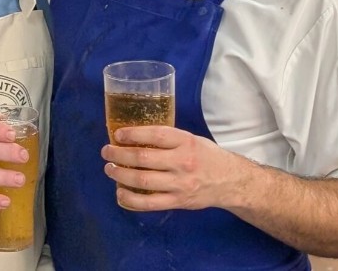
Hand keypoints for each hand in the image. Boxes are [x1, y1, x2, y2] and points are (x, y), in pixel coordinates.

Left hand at [101, 125, 245, 211]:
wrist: (231, 182)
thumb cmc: (206, 156)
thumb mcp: (191, 139)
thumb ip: (168, 139)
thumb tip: (133, 136)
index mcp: (186, 142)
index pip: (156, 136)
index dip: (133, 134)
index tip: (117, 134)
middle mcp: (183, 162)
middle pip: (144, 158)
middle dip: (119, 155)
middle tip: (106, 151)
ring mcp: (180, 184)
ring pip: (143, 181)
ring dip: (121, 175)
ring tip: (109, 169)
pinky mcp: (178, 202)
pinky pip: (149, 203)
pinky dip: (130, 199)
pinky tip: (120, 192)